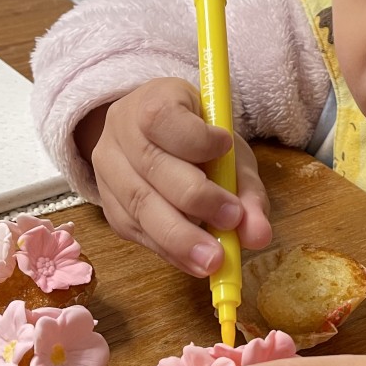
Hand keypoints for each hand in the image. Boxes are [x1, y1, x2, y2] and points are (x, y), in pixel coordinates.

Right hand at [84, 77, 271, 274]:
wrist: (155, 141)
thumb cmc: (199, 140)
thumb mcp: (229, 152)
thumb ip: (247, 190)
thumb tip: (258, 235)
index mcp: (152, 101)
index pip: (162, 117)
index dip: (195, 137)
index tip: (226, 146)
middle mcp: (121, 132)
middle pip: (152, 166)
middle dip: (195, 199)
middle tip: (231, 221)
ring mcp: (108, 169)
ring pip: (139, 205)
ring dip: (180, 238)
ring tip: (213, 260)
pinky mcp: (108, 206)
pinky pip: (135, 231)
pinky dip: (169, 251)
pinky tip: (193, 263)